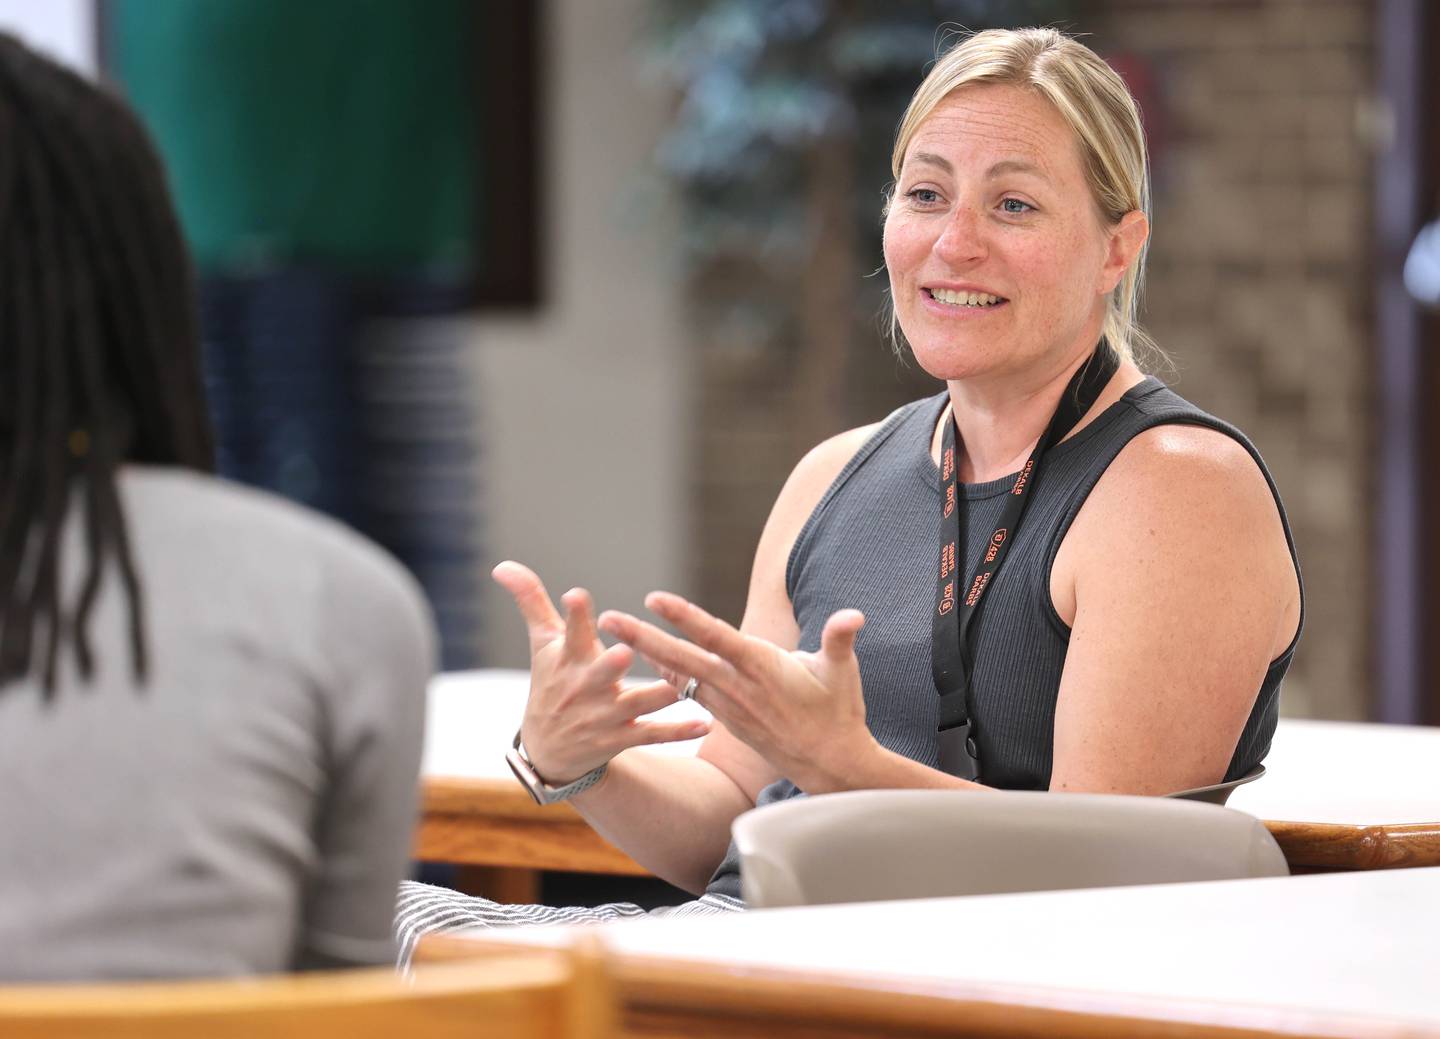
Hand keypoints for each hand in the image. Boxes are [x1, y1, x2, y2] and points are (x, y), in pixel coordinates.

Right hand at [493, 562, 710, 783]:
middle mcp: (585, 687)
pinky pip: (653, 734)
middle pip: (599, 673)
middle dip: (609, 664)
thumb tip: (502, 565)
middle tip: (623, 652)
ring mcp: (604, 716)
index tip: (576, 596)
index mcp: (568, 659)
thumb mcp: (542, 644)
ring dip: (657, 696)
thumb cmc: (552, 682)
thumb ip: (531, 602)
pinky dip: (679, 731)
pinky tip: (705, 724)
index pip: (568, 633)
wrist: (549, 751)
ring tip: (680, 687)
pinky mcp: (622, 738)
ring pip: (635, 704)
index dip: (572, 616)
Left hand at [597, 591, 877, 792]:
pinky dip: (669, 675)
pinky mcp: (727, 718)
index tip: (654, 599)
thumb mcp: (843, 673)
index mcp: (763, 668)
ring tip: (613, 636)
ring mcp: (729, 705)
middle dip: (643, 637)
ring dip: (647, 655)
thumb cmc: (839, 712)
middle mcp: (738, 687)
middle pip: (682, 657)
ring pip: (680, 675)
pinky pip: (691, 691)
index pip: (717, 637)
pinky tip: (650, 661)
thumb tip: (854, 615)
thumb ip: (840, 639)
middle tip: (607, 620)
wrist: (830, 765)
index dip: (686, 617)